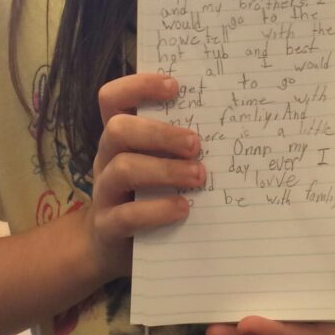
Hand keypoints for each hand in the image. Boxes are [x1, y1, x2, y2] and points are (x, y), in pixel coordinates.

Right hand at [81, 73, 204, 283]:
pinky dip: (157, 210)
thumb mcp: (157, 161)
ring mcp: (104, 192)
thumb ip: (178, 142)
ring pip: (122, 169)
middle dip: (160, 133)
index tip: (175, 86)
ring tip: (198, 176)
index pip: (113, 98)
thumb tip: (230, 123)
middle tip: (196, 144)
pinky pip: (126, 216)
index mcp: (120, 136)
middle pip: (117, 129)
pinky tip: (183, 208)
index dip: (139, 86)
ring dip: (165, 170)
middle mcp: (106, 158)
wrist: (110, 248)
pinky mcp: (108, 227)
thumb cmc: (146, 192)